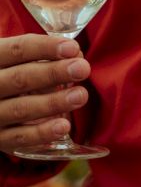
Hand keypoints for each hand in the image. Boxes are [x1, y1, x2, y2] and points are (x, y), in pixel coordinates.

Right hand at [0, 34, 90, 154]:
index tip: (73, 48)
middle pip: (20, 78)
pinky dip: (41, 133)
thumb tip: (77, 56)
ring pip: (20, 109)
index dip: (45, 48)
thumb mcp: (18, 59)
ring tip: (80, 96)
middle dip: (53, 73)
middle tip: (83, 69)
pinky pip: (18, 138)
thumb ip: (45, 55)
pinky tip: (64, 127)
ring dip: (52, 103)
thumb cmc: (11, 72)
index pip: (17, 50)